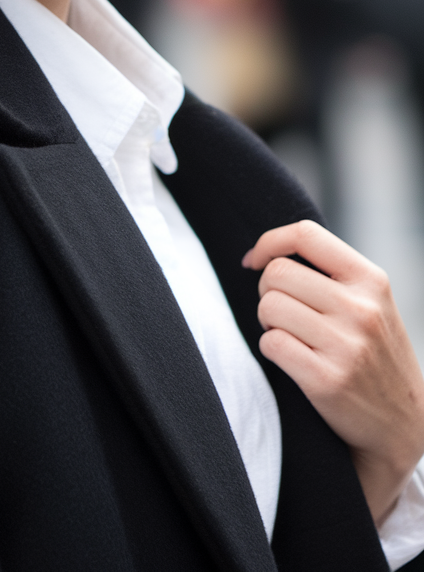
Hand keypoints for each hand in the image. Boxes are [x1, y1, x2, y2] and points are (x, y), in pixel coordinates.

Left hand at [243, 219, 423, 525]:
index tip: (254, 260)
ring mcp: (346, 345)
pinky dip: (270, 348)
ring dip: (268, 322)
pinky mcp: (327, 380)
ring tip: (289, 334)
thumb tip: (265, 254)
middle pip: (277, 273)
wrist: (404, 423)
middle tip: (281, 312)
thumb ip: (332, 274)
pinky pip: (271, 344)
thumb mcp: (371, 303)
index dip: (270, 242)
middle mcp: (360, 308)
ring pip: (268, 307)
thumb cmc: (376, 354)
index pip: (306, 235)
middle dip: (266, 291)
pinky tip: (291, 357)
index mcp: (371, 280)